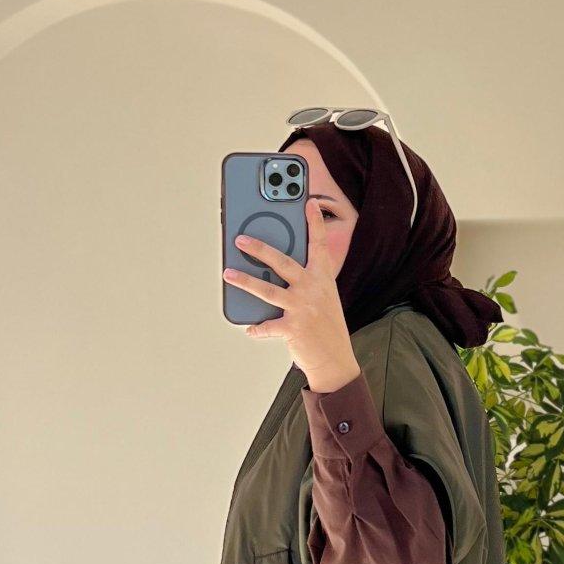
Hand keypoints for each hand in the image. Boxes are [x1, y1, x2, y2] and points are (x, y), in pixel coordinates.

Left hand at [223, 199, 359, 391]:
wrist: (335, 360)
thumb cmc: (327, 328)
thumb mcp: (324, 298)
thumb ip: (306, 281)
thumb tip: (274, 271)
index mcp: (322, 279)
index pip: (319, 245)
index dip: (315, 223)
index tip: (310, 203)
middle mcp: (312, 289)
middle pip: (282, 262)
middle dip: (259, 248)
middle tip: (240, 239)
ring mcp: (302, 308)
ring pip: (267, 290)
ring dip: (244, 281)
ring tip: (228, 274)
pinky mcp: (293, 328)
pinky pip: (268, 326)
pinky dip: (257, 328)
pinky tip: (249, 328)